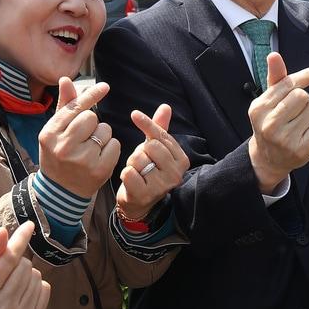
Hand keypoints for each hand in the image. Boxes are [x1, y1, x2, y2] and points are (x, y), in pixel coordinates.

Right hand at [0, 222, 51, 308]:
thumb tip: (5, 231)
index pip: (8, 260)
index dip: (20, 240)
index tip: (29, 225)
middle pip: (25, 266)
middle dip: (15, 261)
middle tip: (0, 273)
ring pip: (36, 276)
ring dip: (25, 274)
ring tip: (7, 285)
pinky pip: (45, 288)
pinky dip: (34, 285)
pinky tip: (17, 294)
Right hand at [38, 78, 121, 198]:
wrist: (60, 193)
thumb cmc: (58, 156)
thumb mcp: (54, 132)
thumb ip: (64, 106)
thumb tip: (65, 79)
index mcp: (49, 134)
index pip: (75, 108)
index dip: (91, 95)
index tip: (105, 87)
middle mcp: (64, 146)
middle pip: (92, 117)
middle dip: (93, 124)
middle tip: (85, 138)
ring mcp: (81, 160)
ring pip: (105, 131)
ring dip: (102, 137)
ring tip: (90, 150)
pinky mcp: (98, 170)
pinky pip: (115, 145)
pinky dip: (111, 149)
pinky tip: (99, 158)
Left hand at [116, 103, 190, 220]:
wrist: (138, 202)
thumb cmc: (148, 171)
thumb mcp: (156, 149)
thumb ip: (160, 129)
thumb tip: (166, 106)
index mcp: (182, 160)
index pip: (162, 136)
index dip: (147, 124)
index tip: (134, 114)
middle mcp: (176, 173)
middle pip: (150, 147)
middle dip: (140, 152)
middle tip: (142, 163)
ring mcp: (162, 186)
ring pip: (138, 159)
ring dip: (132, 164)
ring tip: (137, 173)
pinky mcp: (146, 195)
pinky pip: (129, 173)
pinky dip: (125, 175)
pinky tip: (131, 182)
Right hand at [247, 52, 308, 192]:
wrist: (268, 159)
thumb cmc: (271, 121)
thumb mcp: (269, 100)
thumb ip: (275, 78)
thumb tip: (273, 54)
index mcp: (258, 108)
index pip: (288, 84)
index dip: (307, 76)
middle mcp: (269, 124)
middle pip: (302, 95)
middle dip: (303, 100)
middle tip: (294, 111)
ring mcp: (285, 140)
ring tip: (298, 123)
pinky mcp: (301, 151)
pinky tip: (304, 134)